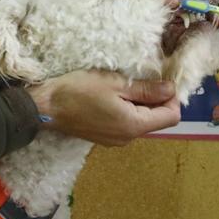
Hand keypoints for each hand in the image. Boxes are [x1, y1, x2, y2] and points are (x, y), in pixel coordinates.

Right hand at [24, 70, 180, 145]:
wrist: (45, 107)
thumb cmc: (79, 90)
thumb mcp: (116, 83)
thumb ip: (146, 89)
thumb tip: (171, 90)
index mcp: (134, 125)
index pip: (171, 116)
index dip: (172, 97)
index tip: (163, 79)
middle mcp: (128, 138)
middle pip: (158, 120)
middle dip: (157, 100)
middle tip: (145, 78)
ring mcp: (115, 140)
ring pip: (142, 122)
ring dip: (142, 104)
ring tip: (127, 85)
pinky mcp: (105, 138)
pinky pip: (127, 125)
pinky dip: (129, 110)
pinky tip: (115, 96)